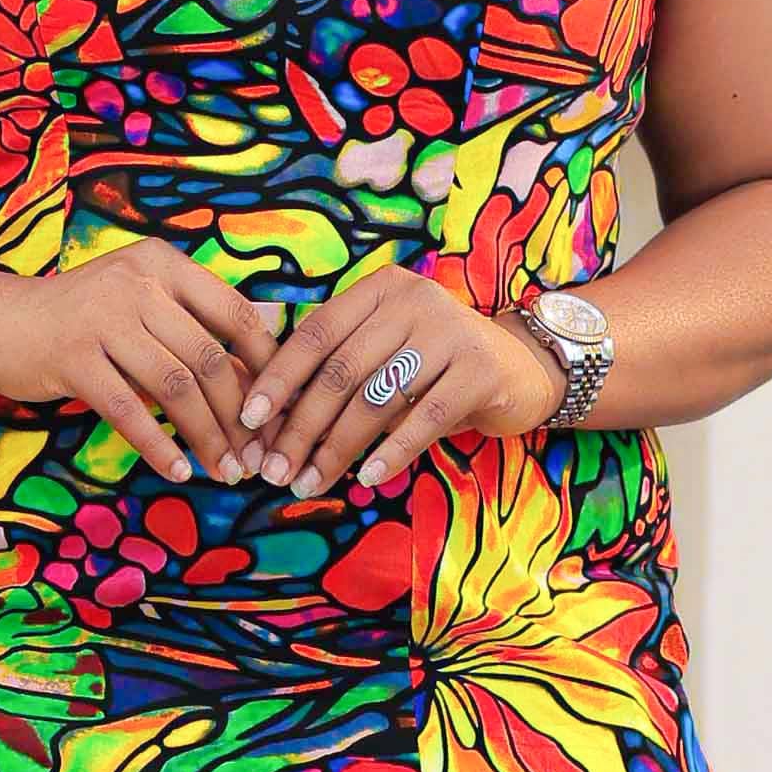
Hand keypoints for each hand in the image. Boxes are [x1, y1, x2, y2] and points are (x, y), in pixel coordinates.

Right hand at [0, 239, 281, 482]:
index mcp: (163, 265)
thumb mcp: (141, 302)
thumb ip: (196, 324)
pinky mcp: (72, 358)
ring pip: (175, 388)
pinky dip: (159, 446)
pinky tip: (178, 470)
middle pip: (209, 358)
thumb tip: (266, 352)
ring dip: (207, 437)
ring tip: (225, 471)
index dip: (267, 366)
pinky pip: (129, 411)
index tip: (279, 410)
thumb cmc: (82, 317)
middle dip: (240, 417)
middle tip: (255, 457)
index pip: (236, 314)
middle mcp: (138, 284)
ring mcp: (103, 319)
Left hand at [240, 262, 556, 503]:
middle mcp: (412, 300)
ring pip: (376, 399)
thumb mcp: (387, 350)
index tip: (248, 421)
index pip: (315, 334)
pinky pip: (424, 418)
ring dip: (337, 448)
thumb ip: (339, 367)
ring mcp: (449, 331)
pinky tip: (368, 478)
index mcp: (379, 289)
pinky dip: (392, 452)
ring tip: (310, 482)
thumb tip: (267, 418)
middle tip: (275, 470)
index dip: (277, 378)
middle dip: (301, 426)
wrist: (523, 367)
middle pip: (340, 371)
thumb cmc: (437, 365)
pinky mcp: (480, 369)